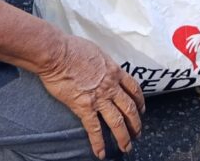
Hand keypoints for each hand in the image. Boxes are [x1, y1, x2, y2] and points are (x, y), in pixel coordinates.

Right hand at [39, 34, 144, 157]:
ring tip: (126, 147)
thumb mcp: (96, 51)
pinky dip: (98, 142)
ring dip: (123, 136)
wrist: (57, 53)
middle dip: (135, 123)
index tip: (141, 109)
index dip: (140, 100)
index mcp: (114, 71)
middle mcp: (110, 86)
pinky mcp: (83, 106)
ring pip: (117, 121)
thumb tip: (101, 67)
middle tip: (138, 133)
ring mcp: (99, 97)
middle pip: (129, 108)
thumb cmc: (72, 48)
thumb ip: (103, 63)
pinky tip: (100, 153)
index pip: (133, 88)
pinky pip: (94, 128)